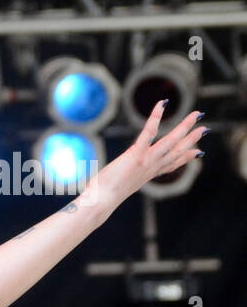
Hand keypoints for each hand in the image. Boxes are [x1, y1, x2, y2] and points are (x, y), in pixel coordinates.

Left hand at [86, 101, 206, 207]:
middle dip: (192, 140)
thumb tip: (110, 185)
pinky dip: (156, 116)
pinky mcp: (136, 154)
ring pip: (171, 141)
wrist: (101, 202)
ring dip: (185, 127)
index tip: (199, 152)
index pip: (171, 165)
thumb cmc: (102, 198)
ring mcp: (146, 161)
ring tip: (196, 115)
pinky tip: (162, 104)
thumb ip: (119, 183)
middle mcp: (151, 168)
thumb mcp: (116, 189)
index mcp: (147, 176)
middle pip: (177, 152)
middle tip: (205, 128)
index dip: (186, 159)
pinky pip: (149, 131)